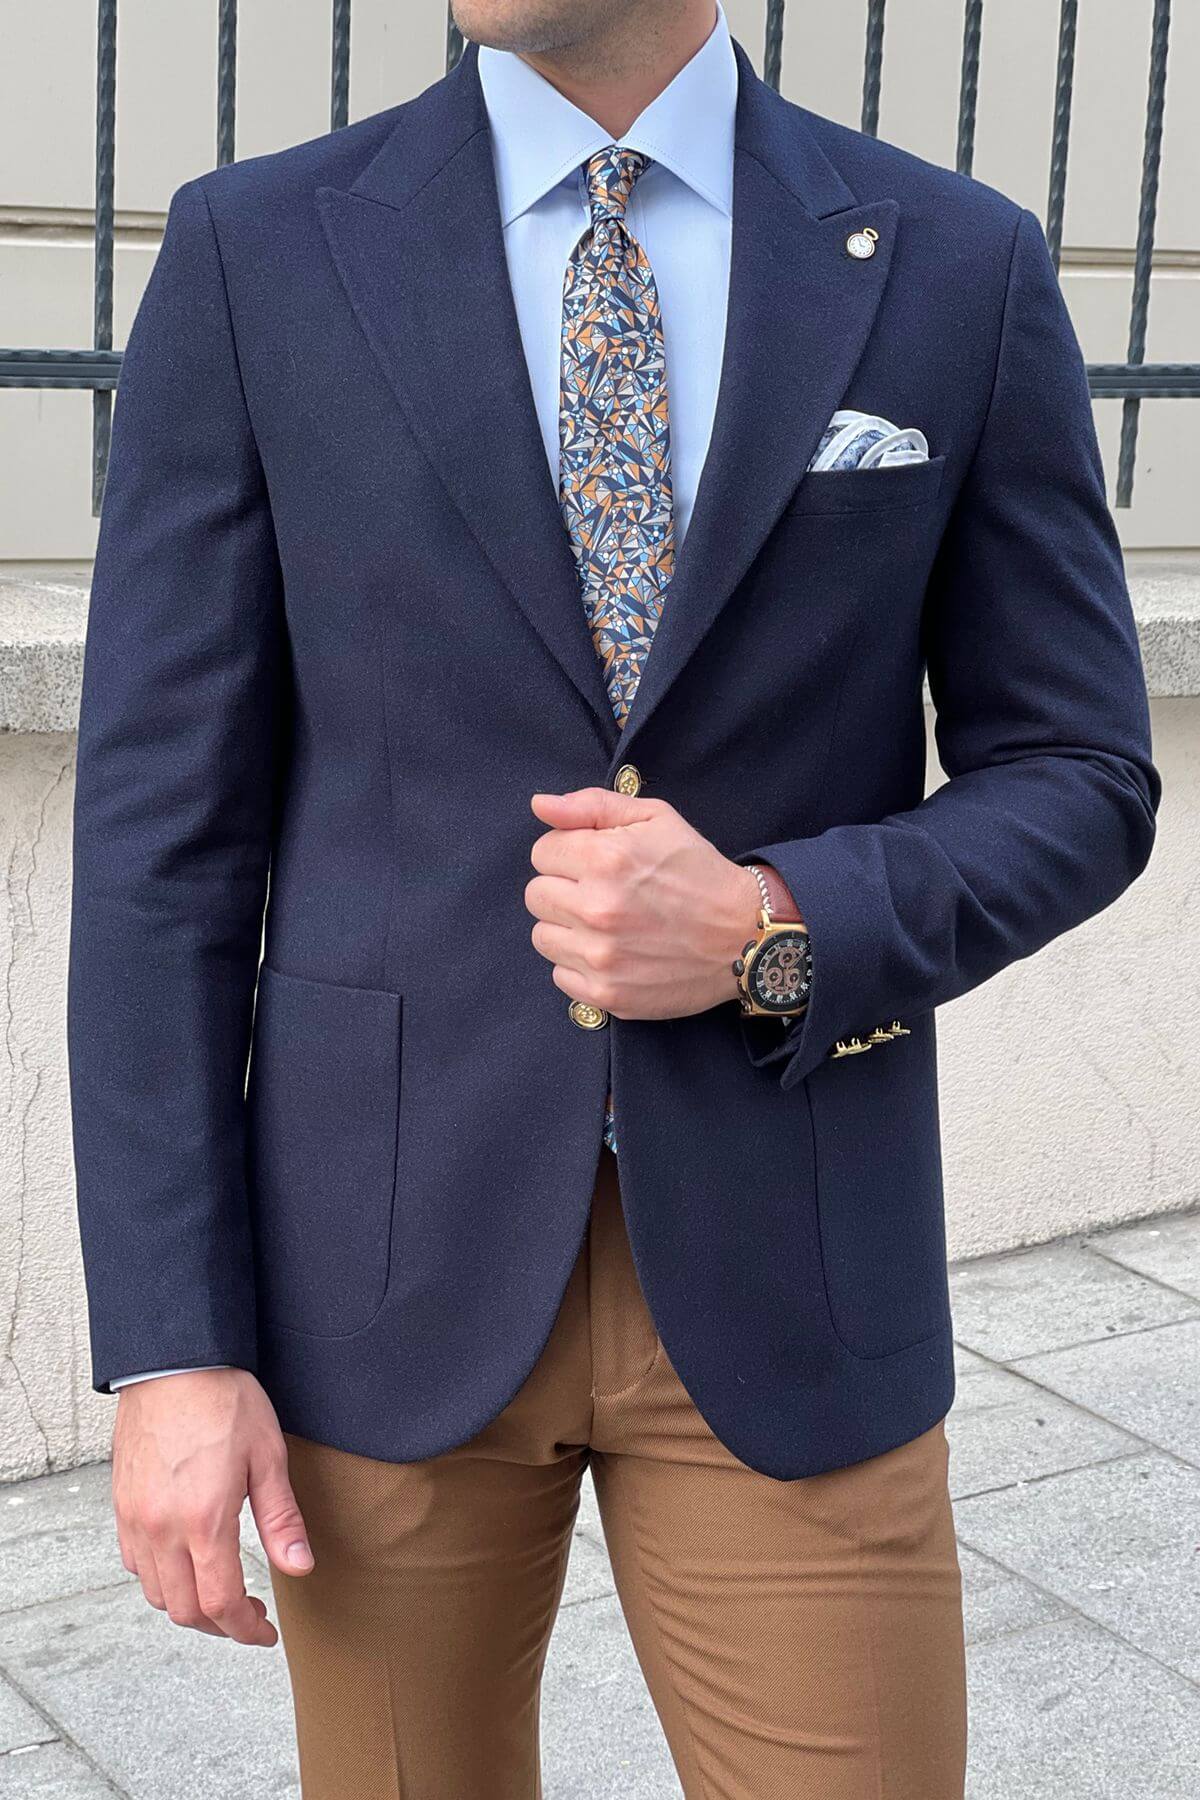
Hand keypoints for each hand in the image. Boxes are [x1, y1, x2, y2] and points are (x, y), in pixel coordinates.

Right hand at [112, 1367, 312, 1646]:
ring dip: (189, 1604)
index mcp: (204, 1521)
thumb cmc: (224, 1400)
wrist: (174, 1362)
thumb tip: (300, 1566)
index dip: (245, 1631)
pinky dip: (160, 1578)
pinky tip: (185, 1562)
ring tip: (220, 1590)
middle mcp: (163, 1528)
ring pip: (156, 1593)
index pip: (221, 1604)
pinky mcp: (122, 1505)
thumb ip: (281, 1520)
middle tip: (249, 1614)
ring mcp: (136, 1519)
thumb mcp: (268, 1457)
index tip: (264, 1633)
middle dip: (220, 1624)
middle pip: (185, 1610)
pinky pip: (135, 1564)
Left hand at [526, 787, 760, 1019]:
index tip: (597, 863)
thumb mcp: (656, 819)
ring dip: (568, 928)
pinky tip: (614, 951)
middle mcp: (597, 908)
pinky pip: (560, 975)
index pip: (542, 852)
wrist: (745, 935)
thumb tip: (540, 805)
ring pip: (543, 936)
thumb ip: (591, 806)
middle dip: (564, 889)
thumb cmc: (700, 872)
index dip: (568, 853)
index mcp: (606, 858)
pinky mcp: (607, 993)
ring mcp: (600, 956)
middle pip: (536, 895)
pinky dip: (581, 964)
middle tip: (603, 893)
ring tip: (608, 924)